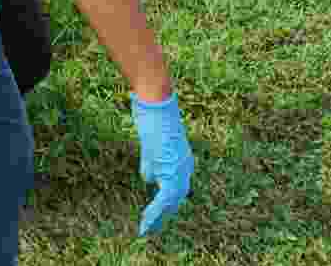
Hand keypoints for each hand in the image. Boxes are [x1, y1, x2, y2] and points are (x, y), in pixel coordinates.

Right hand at [131, 92, 193, 235]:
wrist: (157, 102)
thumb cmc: (153, 115)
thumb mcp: (151, 144)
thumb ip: (151, 163)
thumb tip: (148, 180)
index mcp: (182, 158)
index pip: (177, 186)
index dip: (167, 201)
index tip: (157, 212)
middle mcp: (185, 166)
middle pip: (176, 197)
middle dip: (163, 212)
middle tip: (150, 226)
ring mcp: (179, 168)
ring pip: (171, 201)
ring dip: (157, 216)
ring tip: (146, 227)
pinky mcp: (170, 168)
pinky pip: (164, 199)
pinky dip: (155, 212)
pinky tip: (146, 221)